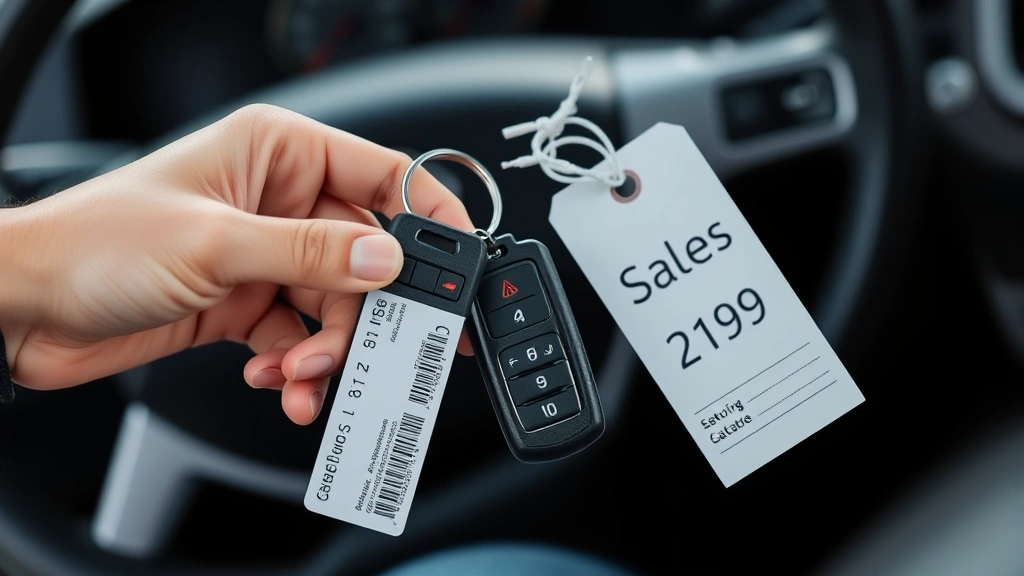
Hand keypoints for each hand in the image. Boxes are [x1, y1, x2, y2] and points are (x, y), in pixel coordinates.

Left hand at [0, 104, 474, 424]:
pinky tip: (282, 382)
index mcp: (278, 154)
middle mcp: (278, 201)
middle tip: (386, 349)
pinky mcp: (248, 303)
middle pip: (367, 256)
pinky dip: (300, 367)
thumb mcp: (217, 244)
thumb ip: (312, 253)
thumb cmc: (94, 244)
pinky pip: (302, 338)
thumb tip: (388, 258)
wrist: (23, 308)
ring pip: (337, 307)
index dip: (429, 216)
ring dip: (329, 351)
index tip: (460, 262)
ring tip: (303, 376)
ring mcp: (265, 255)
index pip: (383, 174)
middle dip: (368, 310)